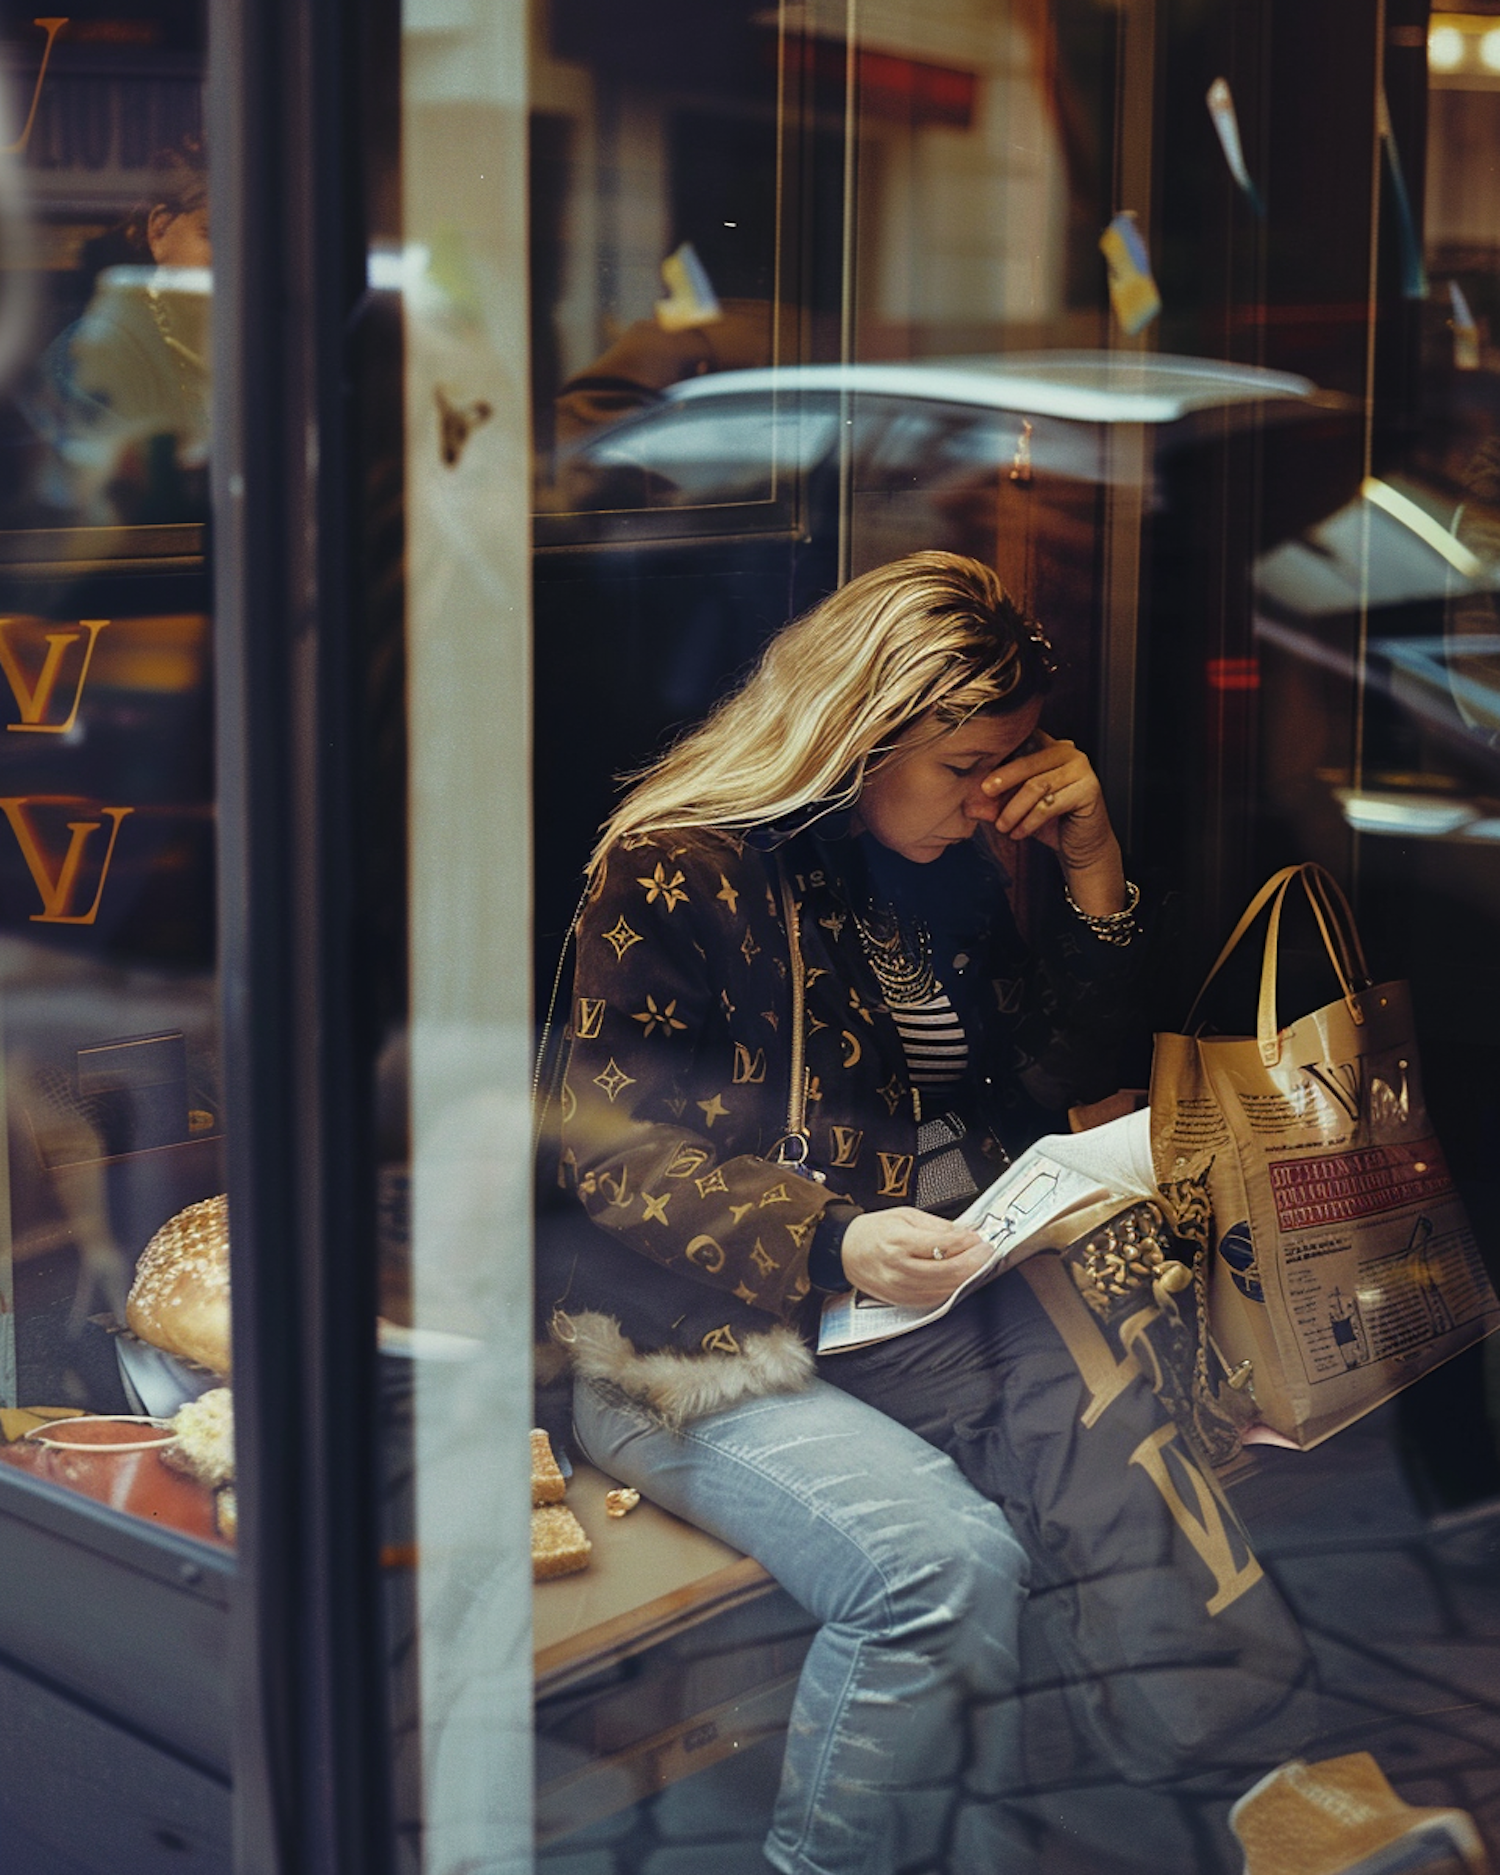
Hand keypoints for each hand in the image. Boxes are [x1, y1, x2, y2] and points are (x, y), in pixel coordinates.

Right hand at [839, 1209, 991, 1306]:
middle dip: (974, 1262)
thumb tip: (965, 1234)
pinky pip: (933, 1300)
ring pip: (943, 1289)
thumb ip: (937, 1226)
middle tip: (987, 1253)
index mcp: (899, 1241)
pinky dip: (950, 1290)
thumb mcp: (905, 1215)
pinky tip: (959, 1280)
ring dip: (966, 1278)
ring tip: (978, 1266)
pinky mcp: (900, 1300)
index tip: (978, 1238)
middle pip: (947, 1271)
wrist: (845, 1251)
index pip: (943, 1245)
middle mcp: (899, 1268)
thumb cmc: (873, 1231)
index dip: (967, 1242)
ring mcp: (899, 1287)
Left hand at [977, 731, 1125, 914]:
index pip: (1021, 742)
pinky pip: (1050, 804)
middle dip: (1002, 779)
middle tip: (984, 793)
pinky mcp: (1089, 789)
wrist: (1080, 846)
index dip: (998, 755)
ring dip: (1014, 809)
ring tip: (1002, 826)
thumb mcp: (1015, 809)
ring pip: (1036, 785)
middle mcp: (1068, 752)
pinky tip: (1018, 833)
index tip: (978, 773)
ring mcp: (1081, 769)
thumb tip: (966, 804)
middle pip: (1027, 761)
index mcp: (1049, 746)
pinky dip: (1029, 821)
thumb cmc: (1048, 822)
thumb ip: (994, 802)